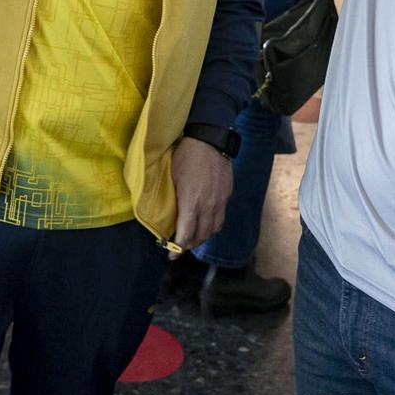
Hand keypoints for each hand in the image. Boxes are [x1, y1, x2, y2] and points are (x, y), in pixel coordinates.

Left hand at [169, 135, 233, 252]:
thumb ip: (172, 199)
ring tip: (194, 236)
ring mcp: (220, 201)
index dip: (178, 248)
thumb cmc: (185, 155)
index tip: (171, 255)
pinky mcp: (227, 194)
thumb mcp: (171, 176)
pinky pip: (221, 217)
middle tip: (180, 246)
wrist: (210, 139)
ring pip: (214, 229)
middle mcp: (208, 206)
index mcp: (191, 203)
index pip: (186, 234)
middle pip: (201, 236)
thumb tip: (168, 213)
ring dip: (203, 236)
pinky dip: (212, 224)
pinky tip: (205, 221)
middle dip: (190, 245)